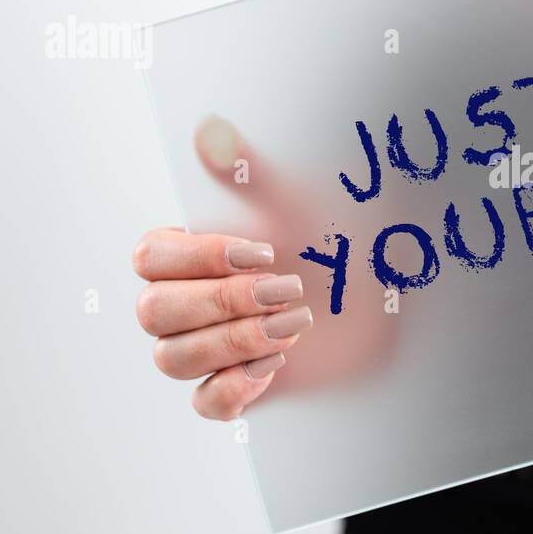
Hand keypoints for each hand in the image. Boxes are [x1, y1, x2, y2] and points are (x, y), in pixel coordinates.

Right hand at [134, 117, 388, 420]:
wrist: (382, 290)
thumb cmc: (334, 237)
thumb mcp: (296, 201)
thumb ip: (249, 171)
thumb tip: (211, 130)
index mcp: (188, 252)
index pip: (150, 257)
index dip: (198, 258)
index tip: (262, 251)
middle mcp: (187, 300)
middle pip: (154, 312)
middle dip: (222, 302)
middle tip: (286, 289)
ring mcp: (207, 345)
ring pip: (172, 359)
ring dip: (232, 341)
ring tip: (295, 325)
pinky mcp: (236, 385)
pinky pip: (205, 403)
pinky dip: (233, 388)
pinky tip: (276, 364)